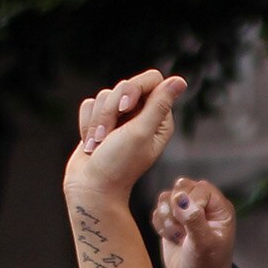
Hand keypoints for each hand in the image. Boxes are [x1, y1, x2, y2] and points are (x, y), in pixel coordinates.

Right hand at [67, 69, 187, 196]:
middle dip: (111, 110)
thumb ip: (159, 105)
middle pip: (125, 85)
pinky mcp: (100, 122)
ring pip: (104, 95)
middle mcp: (142, 116)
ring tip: (98, 144)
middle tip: (107, 136)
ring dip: (97, 121)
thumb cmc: (118, 164)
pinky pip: (90, 104)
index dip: (135, 88)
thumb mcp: (141, 133)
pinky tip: (91, 143)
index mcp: (159, 119)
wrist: (91, 187)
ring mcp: (120, 119)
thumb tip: (180, 81)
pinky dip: (87, 124)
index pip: (152, 80)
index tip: (126, 107)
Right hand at [152, 176, 237, 267]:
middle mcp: (202, 204)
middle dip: (177, 210)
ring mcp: (185, 211)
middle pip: (180, 187)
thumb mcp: (204, 244)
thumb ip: (193, 219)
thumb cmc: (207, 265)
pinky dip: (161, 226)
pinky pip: (157, 211)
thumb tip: (179, 196)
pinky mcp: (170, 219)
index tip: (191, 224)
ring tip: (179, 237)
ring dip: (168, 219)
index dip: (191, 202)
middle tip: (184, 230)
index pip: (200, 188)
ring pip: (166, 198)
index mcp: (218, 207)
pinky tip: (172, 239)